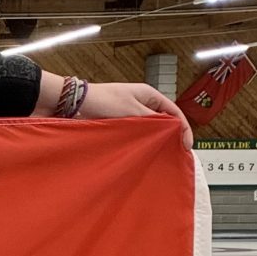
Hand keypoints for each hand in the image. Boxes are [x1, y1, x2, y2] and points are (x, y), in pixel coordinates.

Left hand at [36, 73, 192, 148]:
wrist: (70, 103)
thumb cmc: (102, 103)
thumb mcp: (132, 111)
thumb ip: (153, 122)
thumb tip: (172, 130)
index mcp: (149, 95)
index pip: (174, 112)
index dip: (183, 129)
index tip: (186, 147)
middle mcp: (140, 104)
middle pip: (162, 123)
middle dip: (170, 138)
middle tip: (175, 156)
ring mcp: (128, 115)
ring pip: (147, 131)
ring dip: (153, 144)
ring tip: (160, 160)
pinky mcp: (115, 125)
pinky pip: (133, 136)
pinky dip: (139, 145)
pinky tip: (141, 158)